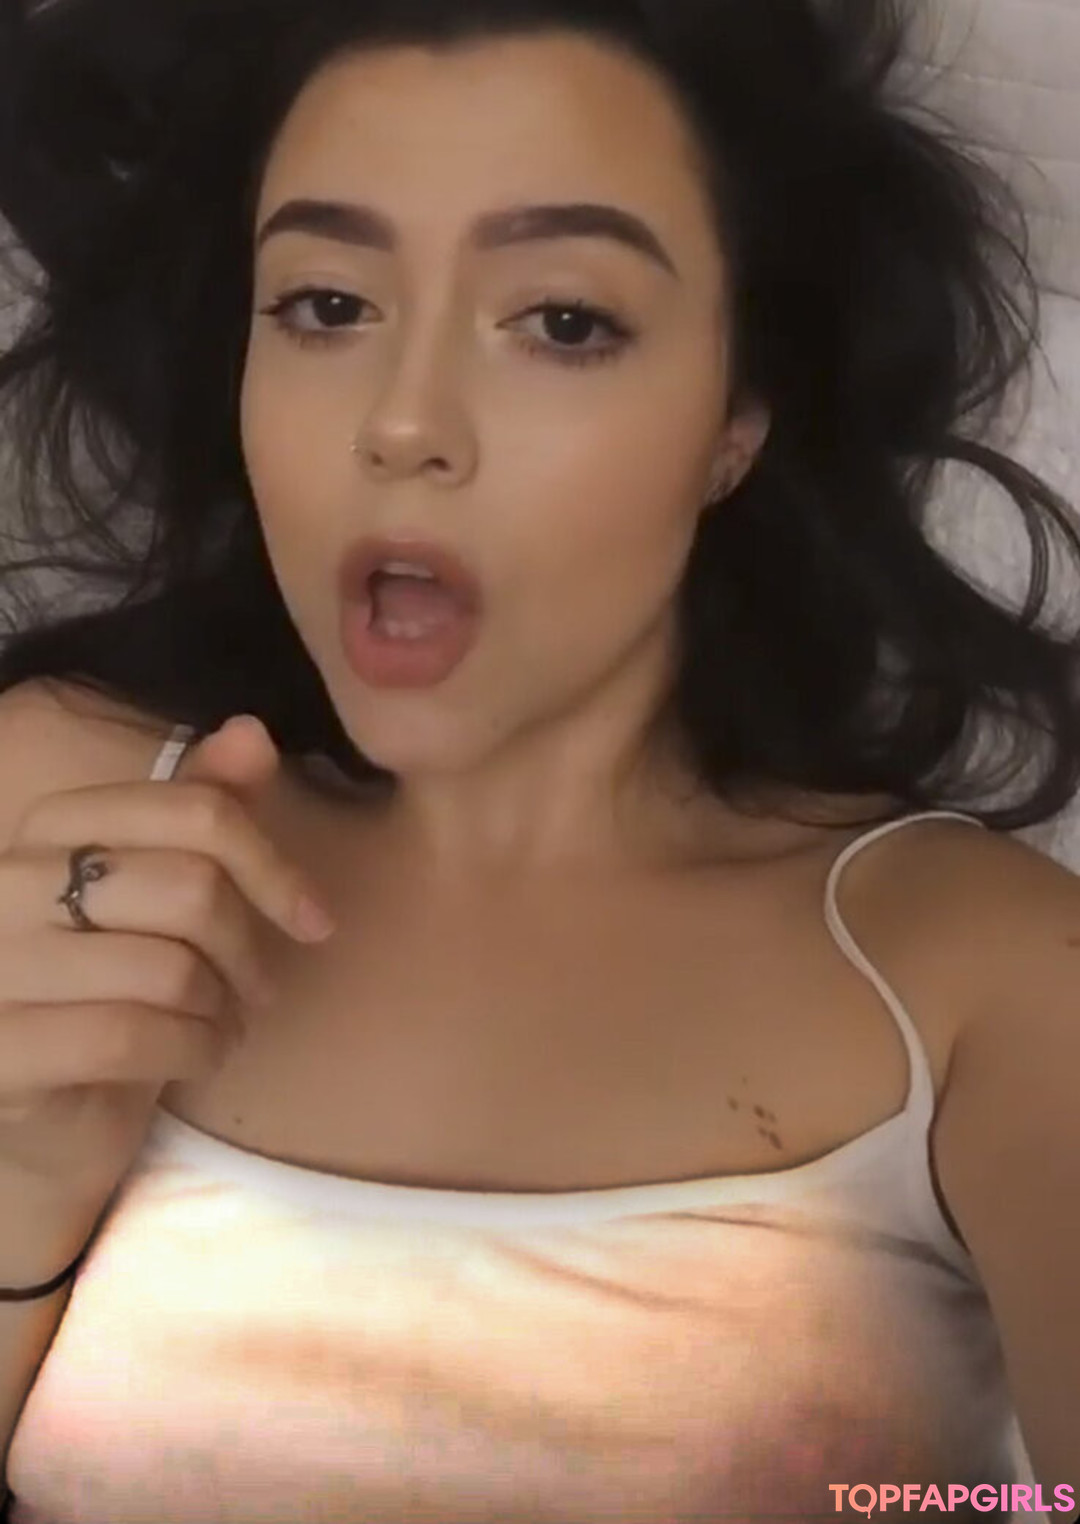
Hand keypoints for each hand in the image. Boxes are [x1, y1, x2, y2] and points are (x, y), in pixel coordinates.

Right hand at [0, 714, 335, 1276]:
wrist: (40, 1125)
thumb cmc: (111, 997)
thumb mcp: (163, 903)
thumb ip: (200, 814)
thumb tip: (252, 730)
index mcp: (48, 830)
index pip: (194, 810)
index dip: (273, 863)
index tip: (314, 918)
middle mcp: (1, 885)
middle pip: (189, 887)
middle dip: (249, 948)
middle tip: (260, 988)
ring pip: (167, 968)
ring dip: (224, 1009)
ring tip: (221, 1025)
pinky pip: (131, 1038)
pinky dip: (192, 1051)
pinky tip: (197, 1057)